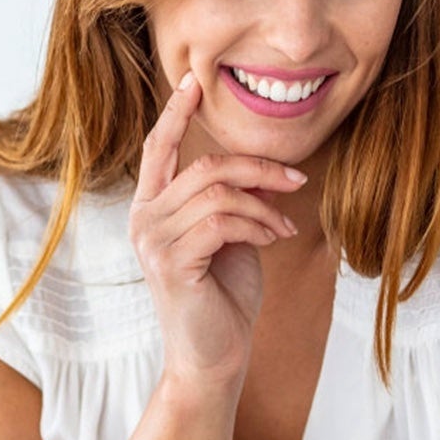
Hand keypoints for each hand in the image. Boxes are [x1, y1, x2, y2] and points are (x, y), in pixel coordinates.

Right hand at [128, 71, 307, 384]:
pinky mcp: (171, 263)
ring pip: (217, 192)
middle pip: (203, 164)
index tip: (193, 81)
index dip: (176, 113)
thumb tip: (259, 170)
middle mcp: (143, 220)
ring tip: (284, 226)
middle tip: (296, 180)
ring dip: (264, 204)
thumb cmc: (223, 298)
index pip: (159, 149)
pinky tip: (273, 242)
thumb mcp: (230, 237)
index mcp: (152, 209)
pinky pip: (223, 222)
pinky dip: (258, 226)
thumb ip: (230, 202)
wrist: (214, 358)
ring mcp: (152, 241)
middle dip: (257, 167)